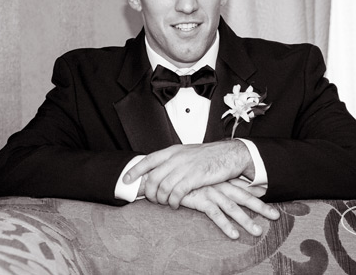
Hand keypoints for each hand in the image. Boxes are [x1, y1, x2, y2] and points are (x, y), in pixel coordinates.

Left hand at [125, 140, 253, 208]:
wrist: (230, 155)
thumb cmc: (209, 156)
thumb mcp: (187, 153)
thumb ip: (173, 160)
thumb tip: (158, 170)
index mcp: (173, 150)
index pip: (148, 160)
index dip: (135, 171)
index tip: (125, 180)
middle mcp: (176, 158)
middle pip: (153, 177)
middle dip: (149, 192)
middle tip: (152, 199)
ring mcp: (185, 167)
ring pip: (163, 187)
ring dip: (161, 199)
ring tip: (165, 203)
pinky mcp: (195, 178)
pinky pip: (176, 193)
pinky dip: (173, 202)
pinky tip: (175, 205)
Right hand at [180, 181, 278, 238]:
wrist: (166, 173)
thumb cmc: (183, 177)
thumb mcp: (200, 178)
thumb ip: (212, 182)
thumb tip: (222, 189)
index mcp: (221, 179)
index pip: (243, 187)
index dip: (257, 193)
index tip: (270, 198)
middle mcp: (219, 185)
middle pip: (244, 197)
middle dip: (261, 207)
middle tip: (276, 216)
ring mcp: (211, 192)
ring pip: (233, 208)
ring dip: (246, 220)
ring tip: (257, 232)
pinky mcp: (201, 200)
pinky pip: (215, 214)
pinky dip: (225, 225)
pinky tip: (234, 235)